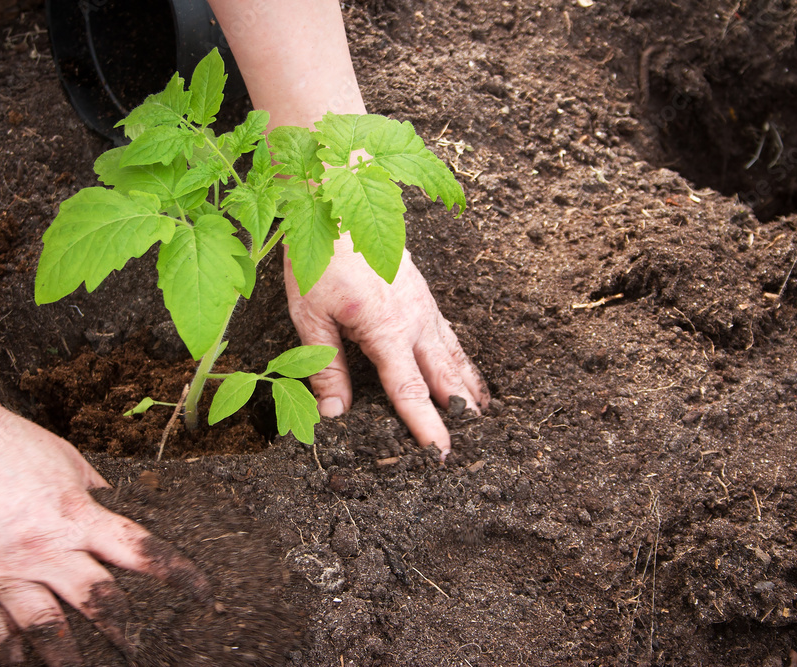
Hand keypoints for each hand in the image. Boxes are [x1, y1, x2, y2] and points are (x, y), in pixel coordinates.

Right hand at [0, 381, 206, 665]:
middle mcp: (47, 551)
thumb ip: (89, 487)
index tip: (201, 590)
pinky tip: (24, 662)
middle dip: (121, 628)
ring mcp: (9, 573)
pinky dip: (13, 652)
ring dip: (69, 656)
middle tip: (135, 645)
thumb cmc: (0, 441)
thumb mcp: (63, 457)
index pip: (141, 552)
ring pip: (49, 630)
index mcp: (77, 515)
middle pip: (98, 602)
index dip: (177, 573)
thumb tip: (108, 499)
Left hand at [284, 234, 487, 458]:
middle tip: (476, 445)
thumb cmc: (320, 259)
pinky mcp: (424, 295)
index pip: (409, 390)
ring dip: (469, 387)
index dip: (426, 426)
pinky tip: (466, 371)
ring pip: (454, 355)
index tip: (441, 453)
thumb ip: (325, 368)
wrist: (339, 206)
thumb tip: (335, 414)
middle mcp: (414, 321)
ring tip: (485, 415)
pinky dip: (463, 359)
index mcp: (386, 330)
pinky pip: (450, 334)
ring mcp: (424, 306)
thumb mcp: (311, 317)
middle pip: (444, 377)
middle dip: (460, 412)